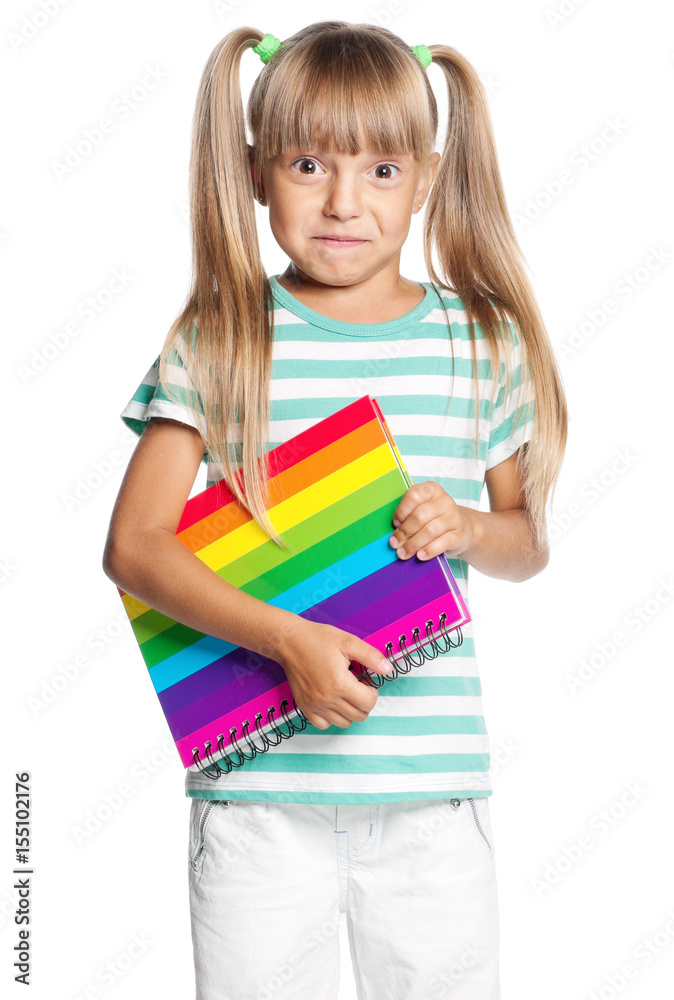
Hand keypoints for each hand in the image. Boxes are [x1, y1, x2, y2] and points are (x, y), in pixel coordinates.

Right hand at [274, 618, 392, 729]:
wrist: (290, 642)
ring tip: (345, 692)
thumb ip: (371, 656)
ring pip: (344, 722)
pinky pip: (324, 724)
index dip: (372, 691)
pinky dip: (332, 717)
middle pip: (359, 715)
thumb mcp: (348, 641)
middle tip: (357, 685)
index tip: (365, 680)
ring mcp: (315, 705)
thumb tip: (388, 669)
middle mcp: (327, 698)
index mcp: (340, 683)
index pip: (369, 702)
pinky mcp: (305, 707)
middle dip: (364, 701)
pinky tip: (332, 701)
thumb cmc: (317, 639)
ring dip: (351, 710)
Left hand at [389, 480, 472, 560]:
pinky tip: (420, 556)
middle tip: (395, 543)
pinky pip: (443, 543)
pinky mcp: (459, 535)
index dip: (402, 510)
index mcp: (432, 489)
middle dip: (404, 531)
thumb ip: (408, 510)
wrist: (462, 528)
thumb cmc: (434, 517)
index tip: (395, 523)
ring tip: (403, 553)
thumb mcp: (423, 507)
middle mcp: (445, 501)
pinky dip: (429, 550)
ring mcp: (454, 518)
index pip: (414, 495)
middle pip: (420, 516)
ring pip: (430, 531)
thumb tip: (390, 525)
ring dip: (413, 544)